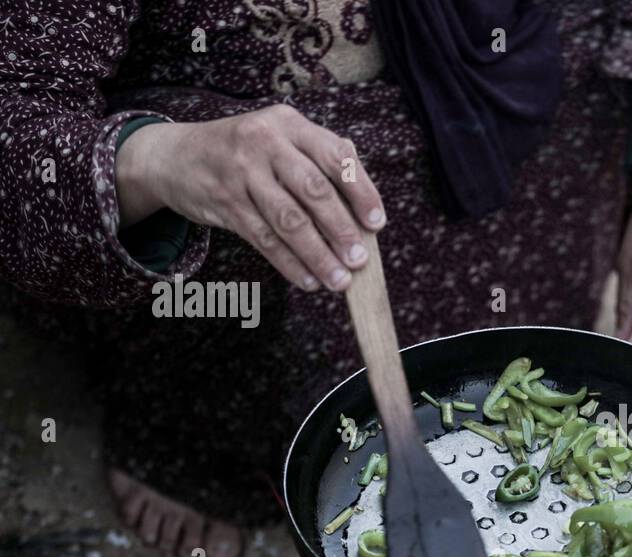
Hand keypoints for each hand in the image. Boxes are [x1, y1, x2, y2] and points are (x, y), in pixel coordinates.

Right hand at [116, 104, 384, 291]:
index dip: (360, 191)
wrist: (176, 155)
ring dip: (318, 255)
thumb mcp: (281, 138)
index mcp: (289, 123)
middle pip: (312, 190)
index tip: (377, 222)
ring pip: (288, 220)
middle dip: (341, 229)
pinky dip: (290, 264)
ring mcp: (241, 172)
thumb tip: (364, 208)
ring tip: (340, 279)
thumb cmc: (246, 152)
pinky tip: (309, 280)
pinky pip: (264, 239)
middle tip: (360, 259)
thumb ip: (320, 161)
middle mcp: (264, 142)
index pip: (334, 156)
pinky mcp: (224, 202)